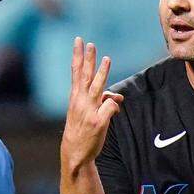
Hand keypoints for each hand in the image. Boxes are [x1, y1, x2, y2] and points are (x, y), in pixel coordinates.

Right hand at [61, 38, 122, 170]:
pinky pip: (110, 107)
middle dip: (88, 59)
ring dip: (102, 73)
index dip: (78, 55)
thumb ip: (102, 101)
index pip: (76, 72)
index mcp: (75, 97)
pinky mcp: (98, 121)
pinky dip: (115, 107)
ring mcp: (89, 111)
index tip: (79, 41)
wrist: (75, 153)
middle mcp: (80, 101)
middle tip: (90, 44)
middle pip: (85, 76)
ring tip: (107, 59)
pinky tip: (116, 111)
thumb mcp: (88, 113)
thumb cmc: (82, 130)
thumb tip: (118, 98)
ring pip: (97, 88)